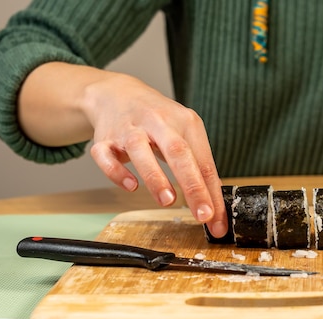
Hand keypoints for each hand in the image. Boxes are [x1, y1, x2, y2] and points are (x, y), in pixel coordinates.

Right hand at [19, 63, 227, 236]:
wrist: (117, 94)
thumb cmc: (158, 121)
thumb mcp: (184, 134)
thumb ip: (198, 166)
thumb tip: (214, 203)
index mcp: (185, 122)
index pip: (203, 162)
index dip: (212, 193)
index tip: (217, 220)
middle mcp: (158, 122)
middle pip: (179, 152)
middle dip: (193, 185)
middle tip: (203, 214)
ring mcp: (129, 129)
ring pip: (140, 150)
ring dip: (155, 177)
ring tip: (168, 200)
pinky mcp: (104, 139)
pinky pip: (106, 155)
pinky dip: (117, 171)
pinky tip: (131, 185)